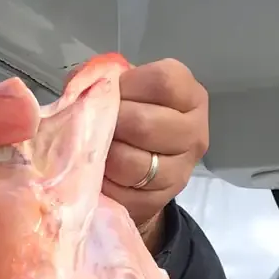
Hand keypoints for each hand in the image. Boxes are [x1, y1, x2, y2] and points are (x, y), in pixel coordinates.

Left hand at [105, 59, 209, 250]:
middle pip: (145, 124)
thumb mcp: (121, 88)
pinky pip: (123, 192)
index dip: (127, 85)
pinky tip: (99, 171)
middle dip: (111, 123)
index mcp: (190, 96)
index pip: (162, 81)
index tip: (111, 92)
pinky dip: (103, 181)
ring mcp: (180, 170)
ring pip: (133, 163)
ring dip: (105, 155)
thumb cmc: (127, 117)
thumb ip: (104, 78)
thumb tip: (84, 87)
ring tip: (97, 148)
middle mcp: (194, 132)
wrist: (136, 168)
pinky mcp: (159, 200)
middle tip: (97, 124)